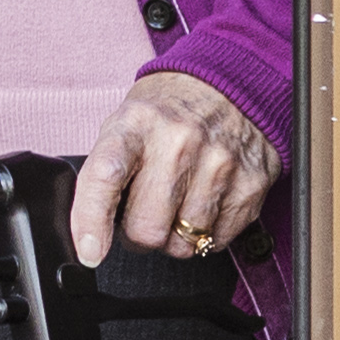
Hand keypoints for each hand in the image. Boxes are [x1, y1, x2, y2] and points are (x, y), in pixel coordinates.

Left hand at [76, 70, 278, 265]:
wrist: (229, 88)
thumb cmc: (167, 114)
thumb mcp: (124, 124)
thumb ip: (105, 172)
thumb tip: (89, 229)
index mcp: (136, 125)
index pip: (105, 176)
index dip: (91, 221)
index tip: (89, 251)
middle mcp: (179, 143)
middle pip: (147, 228)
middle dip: (138, 234)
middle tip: (143, 212)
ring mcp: (219, 164)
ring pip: (183, 243)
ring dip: (173, 237)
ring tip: (175, 205)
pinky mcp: (250, 185)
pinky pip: (216, 241)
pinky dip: (205, 235)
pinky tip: (202, 205)